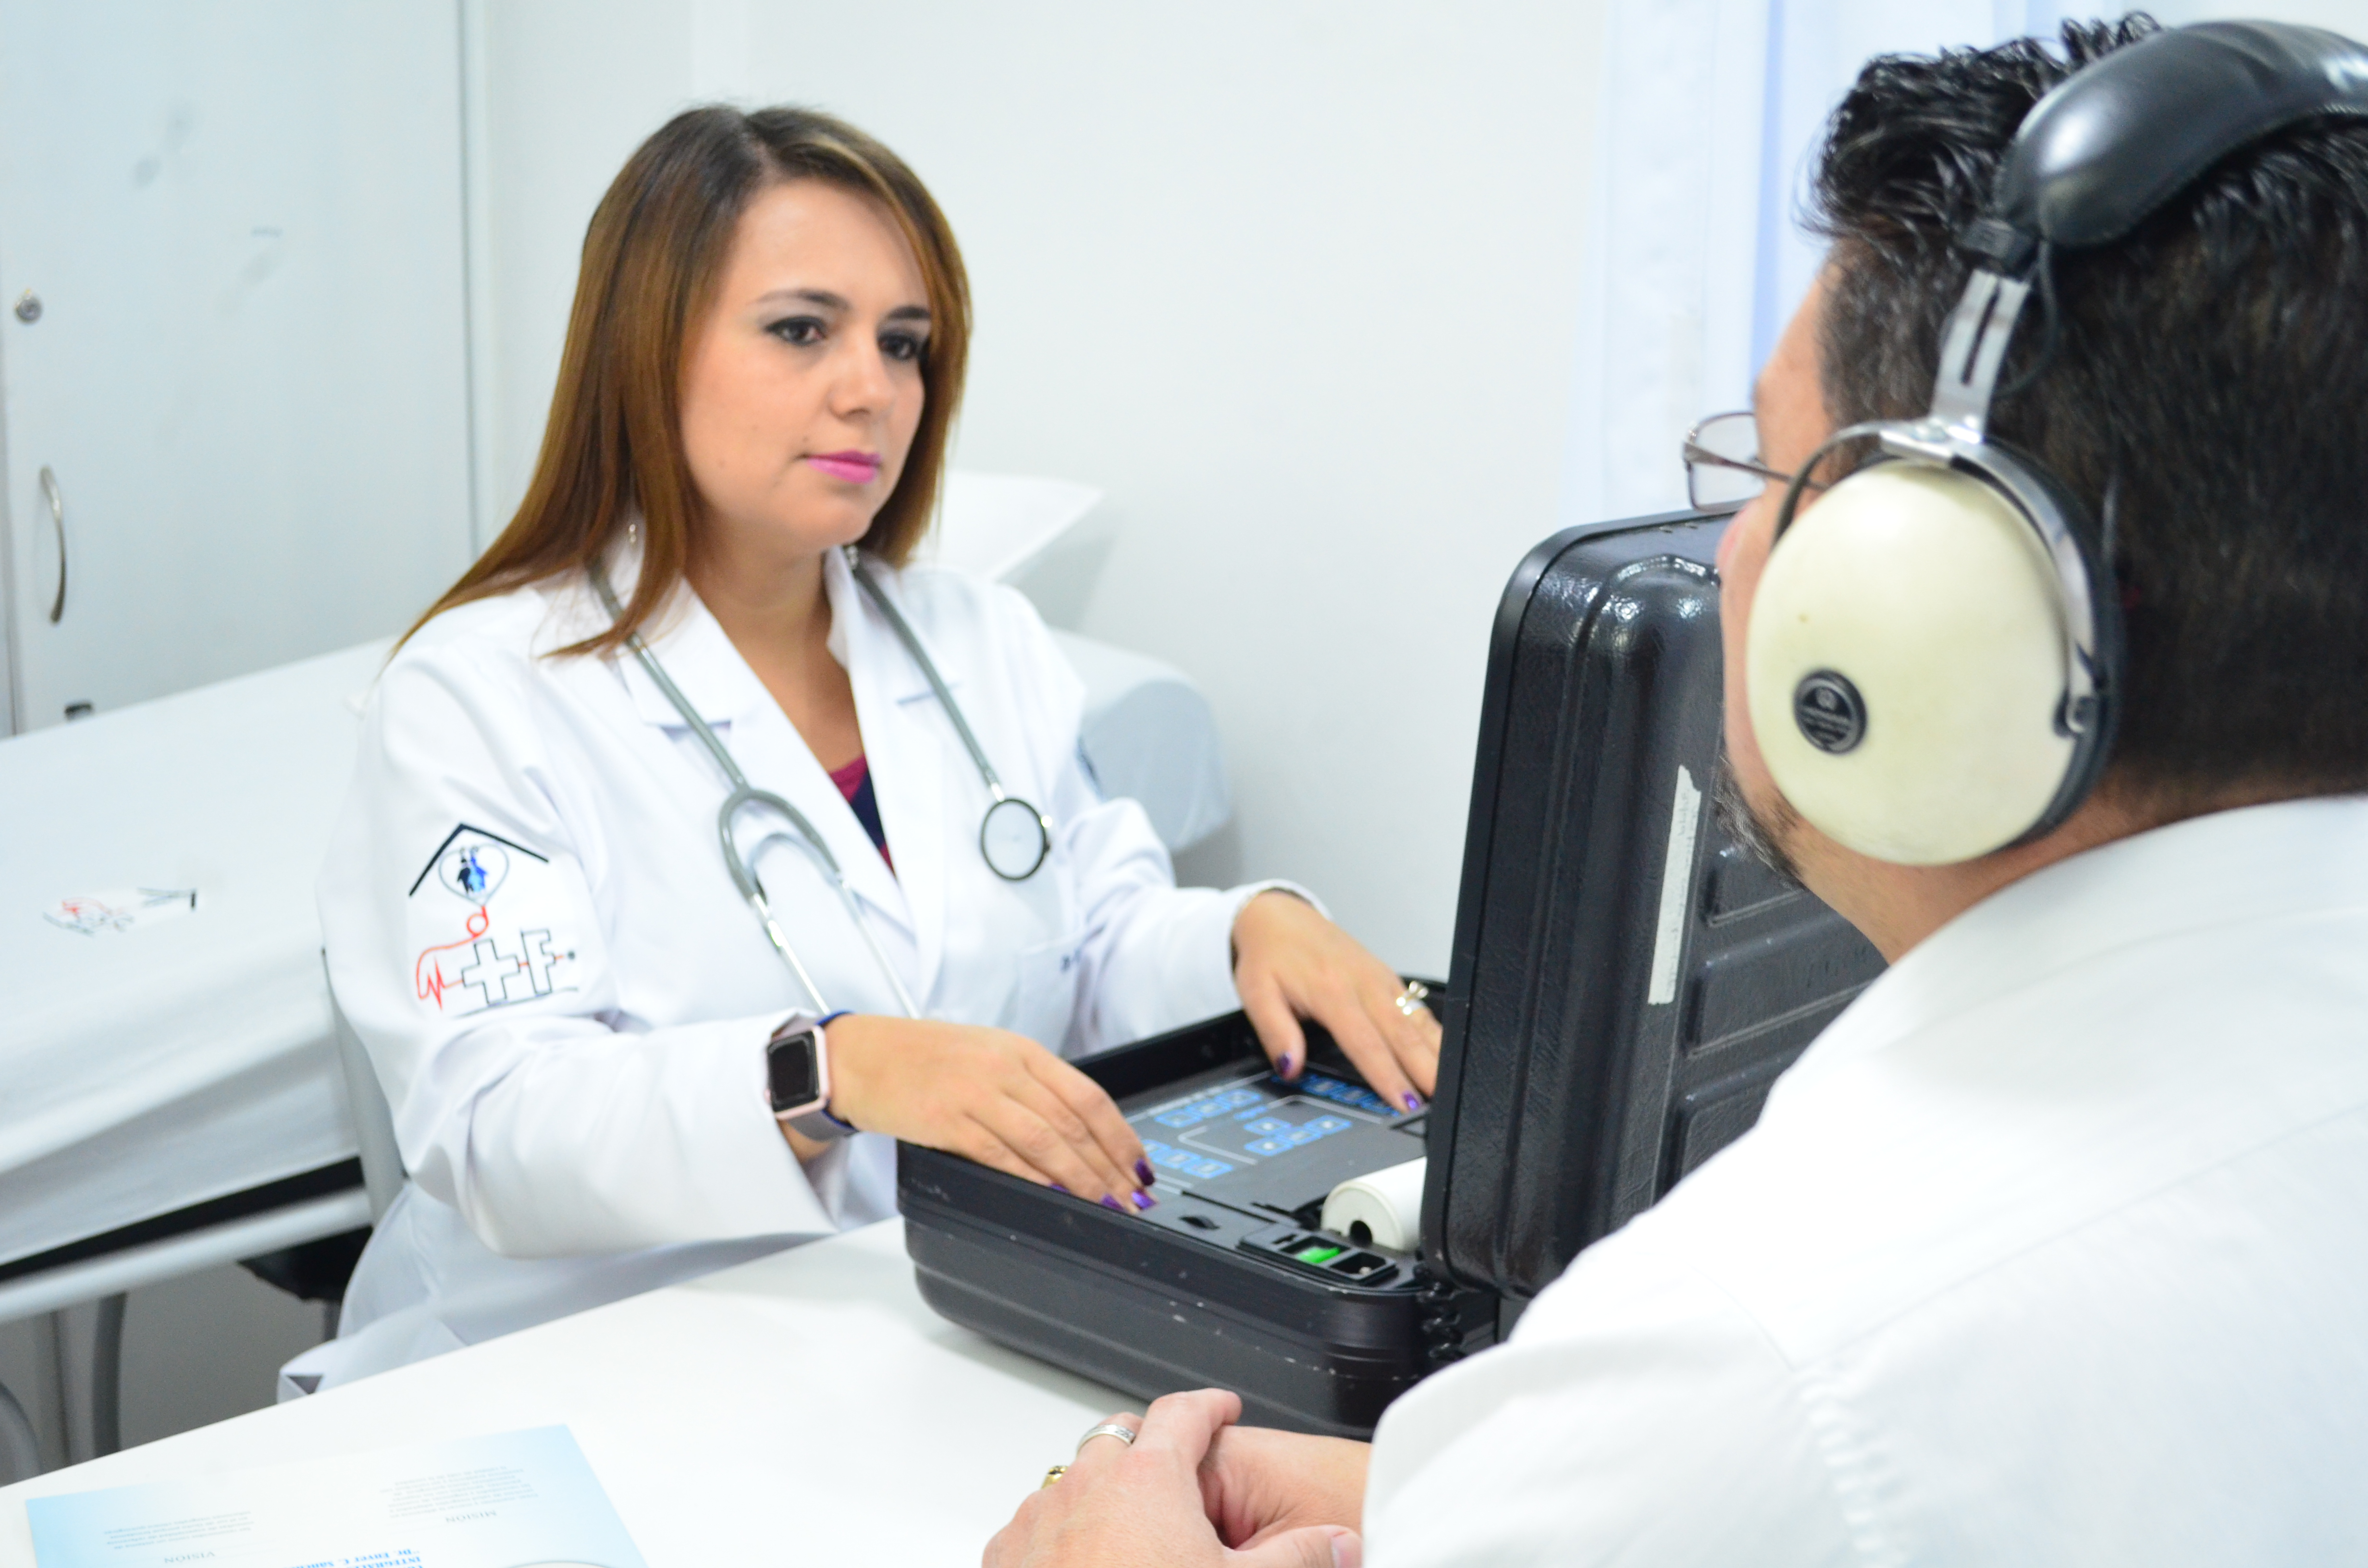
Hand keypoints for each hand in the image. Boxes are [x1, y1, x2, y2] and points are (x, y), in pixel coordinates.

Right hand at [792, 1015, 1153, 1212]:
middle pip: (1074, 1123)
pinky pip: (1002, 1155)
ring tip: (1105, 1207)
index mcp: (1021, 1051)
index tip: (1140, 1167)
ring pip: (1046, 1141)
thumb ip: (1032, 1086)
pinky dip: (1035, 1179)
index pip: (1088, 1096)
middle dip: (1110, 1167)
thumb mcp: (988, 1055)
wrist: (860, 1056)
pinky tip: (1054, 1198)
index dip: (1121, 1136)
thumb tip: (1078, 1132)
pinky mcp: (948, 1121)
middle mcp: (1005, 1068)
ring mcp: (977, 1093)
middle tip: (1133, 1199)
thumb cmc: (923, 1059)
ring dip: (1082, 1180)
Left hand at [985, 1390, 1360, 1567]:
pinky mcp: (1008, 1556)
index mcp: (1147, 1480)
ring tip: (1130, 1535)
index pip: (1183, 1413)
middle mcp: (1086, 1486)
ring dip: (1100, 1495)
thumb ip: (1300, 1557)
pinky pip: (1035, 1528)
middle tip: (1177, 1474)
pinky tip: (1084, 1566)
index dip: (1209, 1406)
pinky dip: (1060, 1535)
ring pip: (1073, 1483)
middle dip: (1150, 1448)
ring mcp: (1040, 1520)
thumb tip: (1343, 1543)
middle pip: (1121, 1439)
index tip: (1222, 1407)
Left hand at [1232, 892, 1441, 1108]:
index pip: (1365, 1042)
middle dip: (1424, 1070)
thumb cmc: (1269, 955)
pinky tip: (1449, 1054)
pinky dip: (1436, 1033)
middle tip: (1443, 1101)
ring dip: (1437, 1053)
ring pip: (1418, 1021)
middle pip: (1403, 1034)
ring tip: (1454, 1083)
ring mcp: (1381, 980)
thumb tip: (1289, 1067)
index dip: (1387, 1075)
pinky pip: (1418, 1009)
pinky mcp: (1389, 978)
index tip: (1404, 1102)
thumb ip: (1275, 1031)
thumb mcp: (1256, 993)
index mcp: (1331, 990)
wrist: (1280, 917)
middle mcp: (1363, 984)